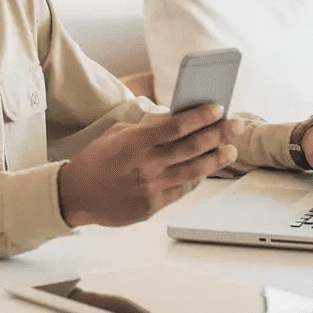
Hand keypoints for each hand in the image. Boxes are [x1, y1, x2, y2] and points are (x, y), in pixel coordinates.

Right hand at [57, 104, 244, 227]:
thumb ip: (146, 129)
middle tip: (236, 126)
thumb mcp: (117, 134)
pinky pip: (183, 189)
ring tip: (231, 149)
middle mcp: (147, 164)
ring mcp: (151, 187)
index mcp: (136, 141)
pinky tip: (207, 168)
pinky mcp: (153, 205)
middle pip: (192, 147)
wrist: (75, 195)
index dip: (200, 116)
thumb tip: (176, 122)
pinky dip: (197, 177)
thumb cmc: (96, 160)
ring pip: (193, 170)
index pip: (176, 126)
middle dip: (219, 134)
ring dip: (216, 158)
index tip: (217, 108)